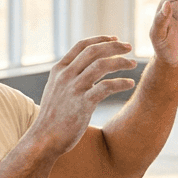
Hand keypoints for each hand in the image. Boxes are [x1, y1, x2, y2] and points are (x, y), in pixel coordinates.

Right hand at [30, 36, 137, 156]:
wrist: (44, 139)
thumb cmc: (53, 116)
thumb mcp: (56, 90)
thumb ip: (69, 77)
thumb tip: (86, 67)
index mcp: (59, 70)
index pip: (82, 45)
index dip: (100, 39)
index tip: (115, 39)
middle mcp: (66, 76)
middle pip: (94, 51)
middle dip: (114, 47)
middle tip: (129, 47)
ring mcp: (73, 89)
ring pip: (101, 65)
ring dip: (120, 62)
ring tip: (132, 65)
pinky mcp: (82, 104)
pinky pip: (106, 87)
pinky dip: (120, 83)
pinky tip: (129, 84)